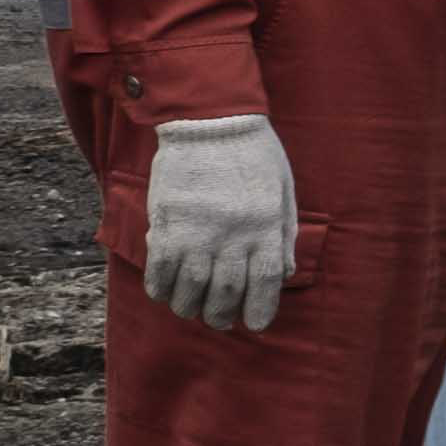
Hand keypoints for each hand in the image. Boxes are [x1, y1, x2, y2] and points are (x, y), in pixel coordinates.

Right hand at [140, 113, 297, 331]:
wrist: (211, 121)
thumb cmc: (253, 153)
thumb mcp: (283, 190)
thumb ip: (284, 233)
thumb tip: (285, 273)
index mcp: (266, 226)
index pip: (265, 282)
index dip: (260, 309)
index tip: (254, 324)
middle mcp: (233, 235)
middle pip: (227, 292)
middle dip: (222, 315)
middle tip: (219, 320)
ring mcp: (198, 232)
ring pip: (191, 288)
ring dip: (190, 307)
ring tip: (192, 310)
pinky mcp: (168, 223)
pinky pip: (161, 269)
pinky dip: (161, 288)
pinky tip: (165, 293)